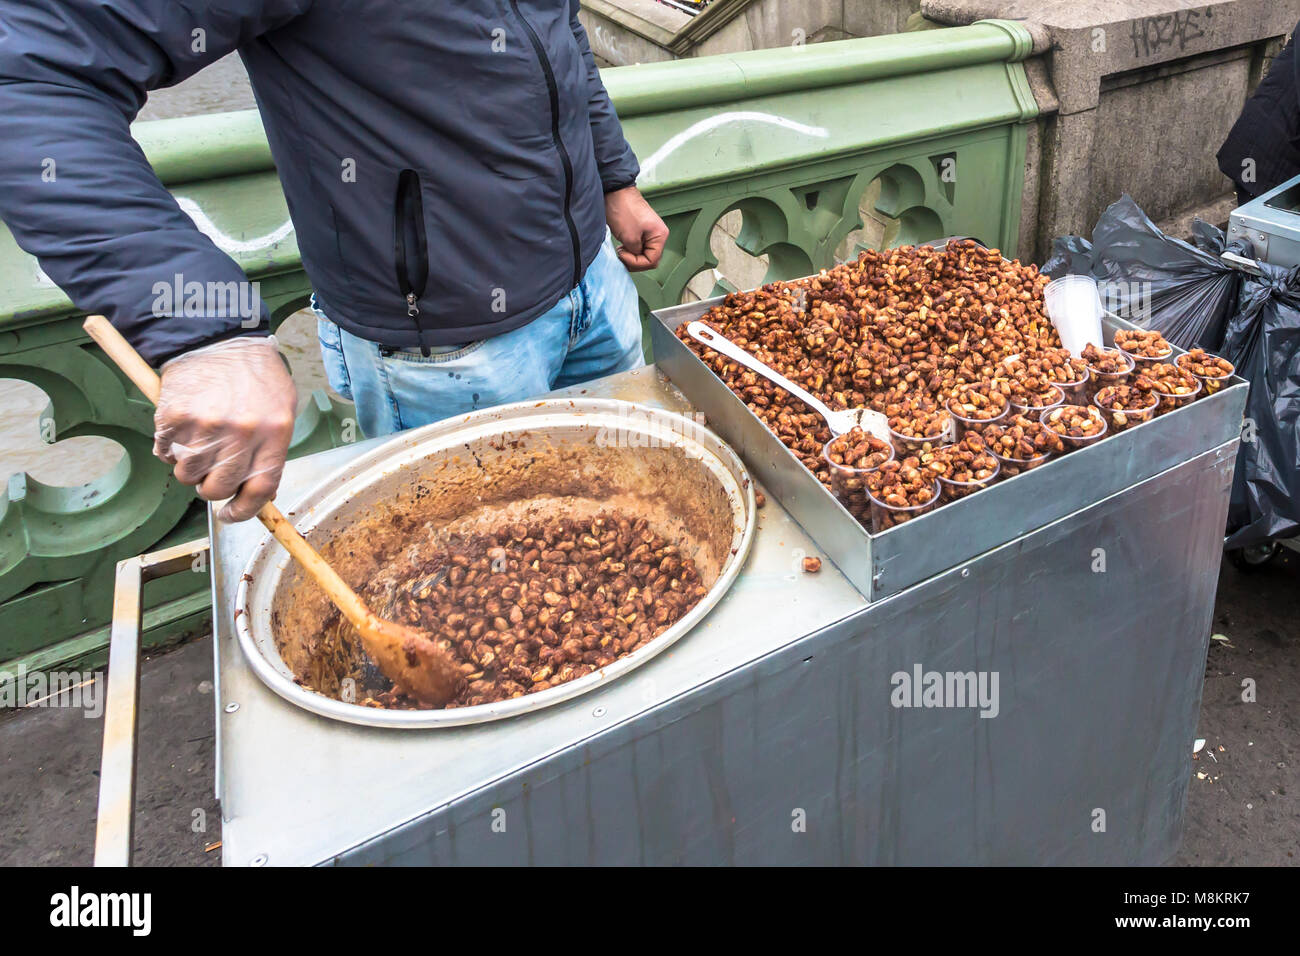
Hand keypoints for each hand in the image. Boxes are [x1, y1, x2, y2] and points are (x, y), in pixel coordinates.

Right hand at [154, 337, 297, 521]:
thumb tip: (259, 493)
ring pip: (188, 475)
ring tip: (196, 446)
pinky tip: (179, 431)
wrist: (217, 336)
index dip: (245, 510)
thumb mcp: (280, 408)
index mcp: (275, 430)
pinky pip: (164, 453)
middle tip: (211, 476)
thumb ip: (272, 450)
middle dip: (213, 490)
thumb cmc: (253, 374)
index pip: (261, 488)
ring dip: (189, 469)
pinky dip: (167, 449)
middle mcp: (242, 431)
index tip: (232, 514)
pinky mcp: (174, 416)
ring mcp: (206, 424)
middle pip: (220, 487)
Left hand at [605, 186, 667, 270]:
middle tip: (622, 256)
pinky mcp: (640, 230)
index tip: (623, 255)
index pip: (652, 260)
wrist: (614, 192)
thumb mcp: (629, 237)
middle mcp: (658, 234)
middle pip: (649, 258)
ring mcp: (649, 232)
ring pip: (643, 253)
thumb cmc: (623, 209)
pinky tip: (622, 246)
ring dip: (632, 256)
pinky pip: (638, 246)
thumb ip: (635, 252)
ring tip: (621, 250)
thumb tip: (635, 257)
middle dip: (634, 260)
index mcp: (660, 235)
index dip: (636, 262)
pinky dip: (630, 250)